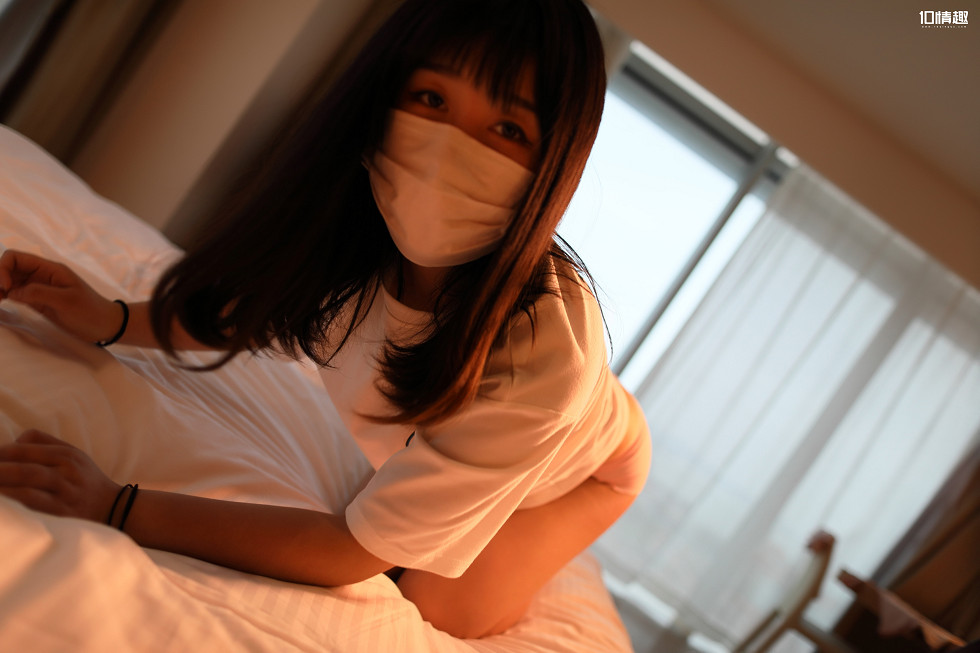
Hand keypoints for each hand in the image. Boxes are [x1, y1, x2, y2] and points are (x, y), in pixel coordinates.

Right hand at [0, 250, 123, 343]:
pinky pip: (14, 293)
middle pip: (8, 268)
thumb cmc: (90, 312)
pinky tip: (1, 304)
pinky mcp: (37, 301)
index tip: (5, 288)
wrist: (105, 326)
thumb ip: (39, 293)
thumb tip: (12, 291)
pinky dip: (4, 296)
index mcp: (49, 268)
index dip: (2, 269)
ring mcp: (38, 287)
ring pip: (8, 281)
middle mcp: (40, 275)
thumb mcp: (66, 302)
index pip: (15, 257)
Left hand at [0, 430, 119, 522]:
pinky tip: (4, 505)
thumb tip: (10, 443)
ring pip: (28, 484)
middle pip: (25, 465)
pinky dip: (14, 503)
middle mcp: (67, 471)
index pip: (27, 445)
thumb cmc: (85, 481)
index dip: (1, 451)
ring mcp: (65, 493)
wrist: (115, 508)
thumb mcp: (73, 455)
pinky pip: (33, 505)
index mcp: (67, 454)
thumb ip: (44, 444)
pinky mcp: (63, 514)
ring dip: (2, 486)